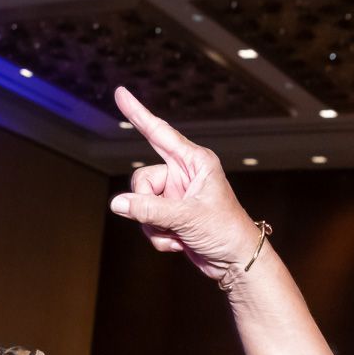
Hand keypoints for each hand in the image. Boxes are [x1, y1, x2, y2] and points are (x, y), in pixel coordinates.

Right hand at [109, 87, 262, 279]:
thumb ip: (150, 209)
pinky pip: (146, 221)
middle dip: (147, 205)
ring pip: (140, 204)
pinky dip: (158, 236)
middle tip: (168, 221)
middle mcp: (183, 174)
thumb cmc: (226, 230)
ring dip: (154, 225)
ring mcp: (175, 196)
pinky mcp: (171, 215)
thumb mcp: (188, 217)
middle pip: (141, 180)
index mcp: (195, 161)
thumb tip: (118, 204)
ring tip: (179, 234)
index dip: (138, 113)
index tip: (120, 92)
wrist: (236, 261)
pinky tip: (178, 243)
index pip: (159, 132)